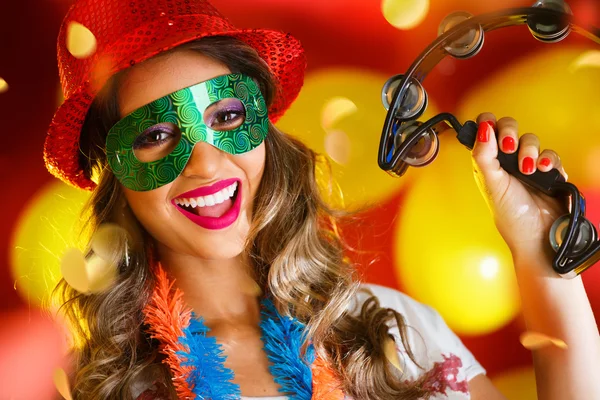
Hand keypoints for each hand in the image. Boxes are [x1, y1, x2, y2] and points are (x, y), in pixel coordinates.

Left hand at [471, 113, 569, 265]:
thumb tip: (482, 128)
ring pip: (530, 139)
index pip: (485, 130)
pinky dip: (548, 160)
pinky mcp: (549, 171)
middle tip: (509, 147)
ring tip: (528, 169)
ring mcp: (528, 164)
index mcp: (487, 162)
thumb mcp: (490, 183)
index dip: (487, 124)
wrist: (538, 235)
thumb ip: (483, 155)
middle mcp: (506, 161)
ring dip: (529, 150)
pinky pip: (550, 154)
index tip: (490, 127)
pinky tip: (544, 170)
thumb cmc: (510, 215)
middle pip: (508, 127)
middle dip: (509, 132)